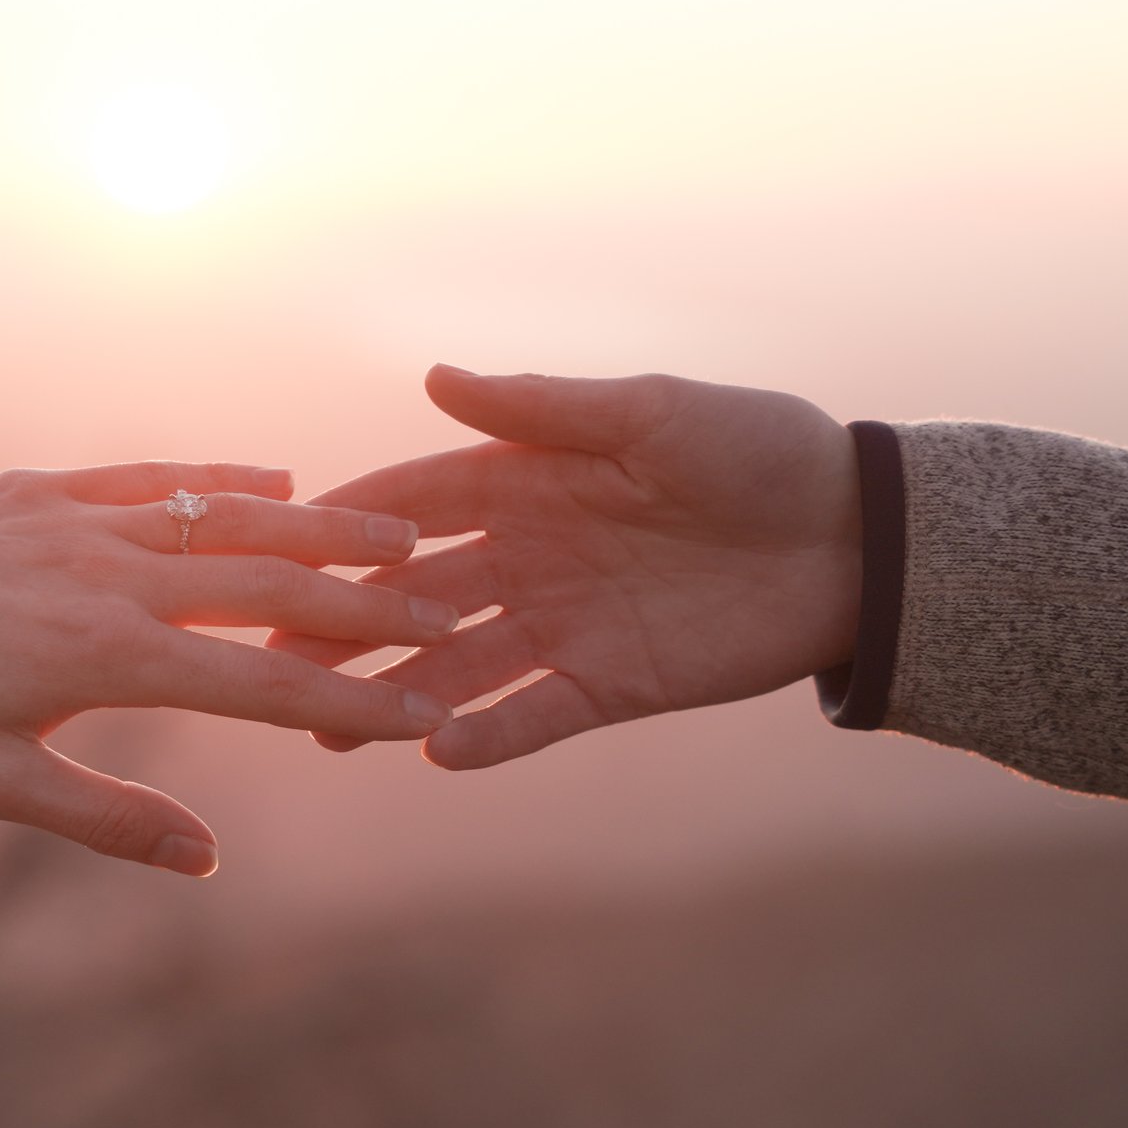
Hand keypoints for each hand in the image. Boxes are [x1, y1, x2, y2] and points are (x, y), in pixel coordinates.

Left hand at [0, 461, 460, 874]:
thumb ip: (103, 818)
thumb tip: (208, 860)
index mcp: (105, 655)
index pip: (263, 681)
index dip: (353, 703)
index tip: (426, 718)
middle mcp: (110, 574)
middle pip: (271, 584)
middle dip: (369, 604)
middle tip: (453, 615)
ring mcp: (81, 518)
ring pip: (228, 517)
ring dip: (323, 526)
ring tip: (402, 537)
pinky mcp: (46, 486)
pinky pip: (157, 475)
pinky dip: (226, 477)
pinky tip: (278, 478)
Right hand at [268, 367, 860, 769]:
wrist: (857, 541)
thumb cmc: (761, 453)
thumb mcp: (655, 415)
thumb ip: (545, 410)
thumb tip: (434, 377)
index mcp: (530, 481)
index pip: (415, 501)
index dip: (346, 523)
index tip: (272, 546)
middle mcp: (530, 556)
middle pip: (412, 596)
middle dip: (342, 625)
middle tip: (269, 659)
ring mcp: (564, 625)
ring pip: (455, 666)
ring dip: (392, 695)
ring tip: (330, 733)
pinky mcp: (609, 685)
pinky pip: (532, 715)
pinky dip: (487, 734)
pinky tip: (435, 751)